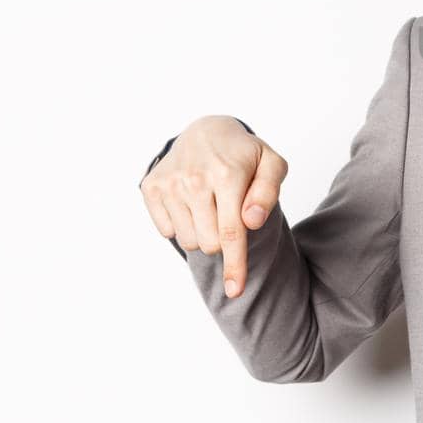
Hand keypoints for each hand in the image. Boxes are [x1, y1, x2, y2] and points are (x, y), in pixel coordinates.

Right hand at [139, 114, 287, 297]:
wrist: (207, 131)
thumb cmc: (244, 154)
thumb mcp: (271, 165)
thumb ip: (268, 192)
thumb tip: (252, 221)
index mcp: (227, 174)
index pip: (232, 232)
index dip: (235, 265)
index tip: (236, 291)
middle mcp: (194, 178)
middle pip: (210, 244)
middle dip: (224, 240)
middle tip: (229, 214)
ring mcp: (169, 183)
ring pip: (190, 241)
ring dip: (204, 233)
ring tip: (211, 205)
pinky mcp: (151, 187)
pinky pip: (168, 231)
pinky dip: (183, 224)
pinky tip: (191, 202)